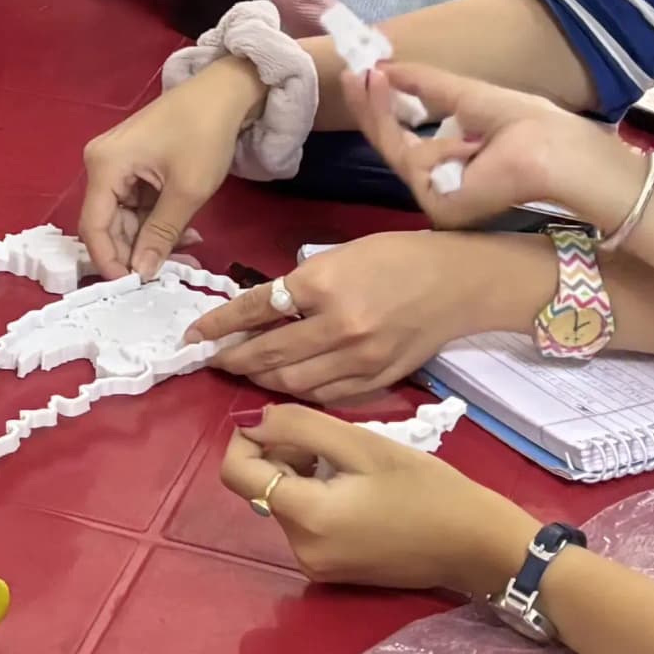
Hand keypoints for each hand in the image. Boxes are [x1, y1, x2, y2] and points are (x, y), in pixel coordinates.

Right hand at [75, 62, 261, 277]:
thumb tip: (140, 273)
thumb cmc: (204, 134)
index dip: (109, 261)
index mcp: (104, 166)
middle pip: (108, 224)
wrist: (226, 92)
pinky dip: (157, 222)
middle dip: (136, 251)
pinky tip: (184, 233)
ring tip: (186, 250)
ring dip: (151, 238)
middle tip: (169, 272)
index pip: (93, 226)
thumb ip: (160, 235)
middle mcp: (101, 165)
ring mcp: (117, 164)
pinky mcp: (133, 165)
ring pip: (125, 218)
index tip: (133, 286)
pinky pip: (137, 205)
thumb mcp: (187, 191)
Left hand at [183, 229, 557, 399]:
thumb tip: (261, 312)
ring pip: (293, 383)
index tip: (194, 336)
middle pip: (269, 354)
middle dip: (234, 359)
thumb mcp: (340, 255)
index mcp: (324, 284)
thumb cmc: (398, 256)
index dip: (218, 326)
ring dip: (262, 381)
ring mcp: (360, 359)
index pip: (255, 310)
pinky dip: (300, 394)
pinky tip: (286, 386)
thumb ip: (301, 286)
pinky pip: (326, 397)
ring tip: (246, 374)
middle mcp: (339, 326)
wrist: (458, 282)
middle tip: (214, 359)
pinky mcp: (378, 379)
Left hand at [219, 404, 534, 598]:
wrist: (476, 545)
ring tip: (350, 462)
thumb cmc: (427, 490)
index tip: (283, 420)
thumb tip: (251, 420)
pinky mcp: (331, 570)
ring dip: (301, 473)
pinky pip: (305, 522)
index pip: (236, 473)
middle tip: (332, 439)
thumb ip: (300, 427)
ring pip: (283, 501)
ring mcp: (315, 565)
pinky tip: (357, 488)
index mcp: (305, 517)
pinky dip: (316, 496)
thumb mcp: (363, 445)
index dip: (246, 438)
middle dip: (282, 453)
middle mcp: (299, 549)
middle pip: (261, 487)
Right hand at [354, 60, 647, 233]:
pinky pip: (414, 164)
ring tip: (464, 130)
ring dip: (414, 123)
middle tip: (353, 75)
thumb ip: (424, 84)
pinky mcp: (439, 207)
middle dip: (370, 109)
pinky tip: (470, 147)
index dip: (379, 106)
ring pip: (397, 152)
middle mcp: (441, 184)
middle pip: (390, 145)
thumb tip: (383, 66)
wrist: (554, 149)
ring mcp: (439, 199)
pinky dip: (439, 147)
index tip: (362, 72)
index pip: (404, 136)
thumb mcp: (467, 94)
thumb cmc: (527, 123)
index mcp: (453, 163)